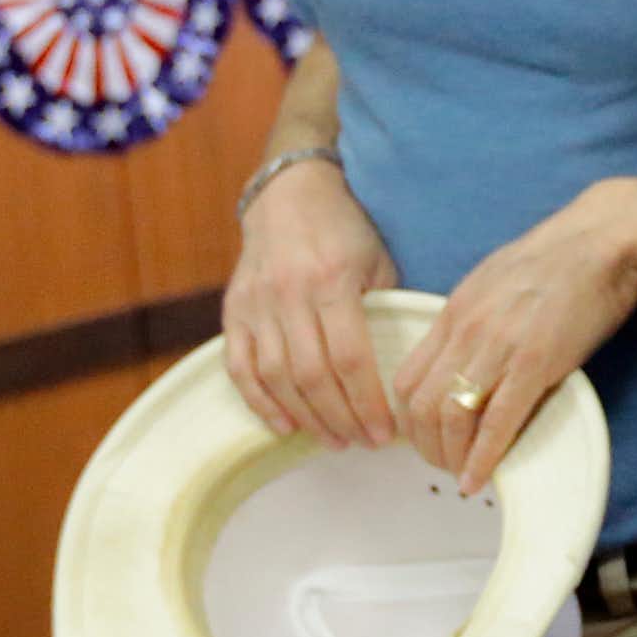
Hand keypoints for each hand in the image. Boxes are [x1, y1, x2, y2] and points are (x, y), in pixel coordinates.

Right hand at [223, 158, 399, 447]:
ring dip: (305, 417)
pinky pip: (240, 368)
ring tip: (332, 439)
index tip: (384, 431)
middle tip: (361, 443)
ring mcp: (256, 304)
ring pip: (276, 377)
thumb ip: (386, 308)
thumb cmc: (345, 228)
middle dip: (340, 418)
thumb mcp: (378, 259)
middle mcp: (290, 295)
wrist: (289, 193)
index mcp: (332, 280)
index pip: (351, 358)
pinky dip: (260, 402)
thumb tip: (403, 365)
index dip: (366, 402)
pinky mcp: (233, 311)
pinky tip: (285, 426)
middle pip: (313, 375)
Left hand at [392, 178, 636, 494]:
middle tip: (440, 462)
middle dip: (424, 445)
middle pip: (420, 405)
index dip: (407, 419)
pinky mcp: (537, 364)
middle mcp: (467, 331)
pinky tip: (478, 479)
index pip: (406, 378)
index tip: (421, 436)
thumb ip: (472, 320)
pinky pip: (497, 421)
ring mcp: (500, 348)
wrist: (603, 240)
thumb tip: (465, 352)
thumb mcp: (494, 281)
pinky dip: (483, 458)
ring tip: (461, 472)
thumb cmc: (559, 257)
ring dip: (451, 456)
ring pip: (451, 417)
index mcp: (455, 311)